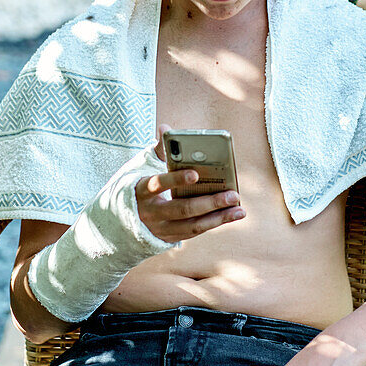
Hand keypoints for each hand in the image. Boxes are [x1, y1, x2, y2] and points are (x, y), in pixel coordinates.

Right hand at [134, 124, 244, 242]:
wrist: (125, 218)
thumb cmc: (143, 185)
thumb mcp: (144, 168)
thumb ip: (160, 150)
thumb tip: (165, 127)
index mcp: (142, 191)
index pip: (157, 184)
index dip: (175, 180)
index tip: (195, 174)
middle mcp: (150, 213)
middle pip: (181, 209)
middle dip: (209, 202)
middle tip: (233, 194)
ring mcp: (160, 229)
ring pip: (192, 226)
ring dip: (218, 217)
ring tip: (240, 209)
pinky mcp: (171, 238)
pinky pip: (195, 231)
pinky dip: (215, 223)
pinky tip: (233, 214)